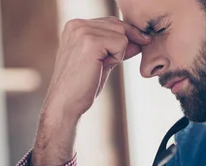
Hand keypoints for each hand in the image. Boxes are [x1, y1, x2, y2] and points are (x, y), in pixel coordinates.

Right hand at [31, 17, 150, 165]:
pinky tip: (100, 68)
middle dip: (122, 46)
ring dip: (118, 53)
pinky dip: (117, 58)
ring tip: (98, 67)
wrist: (65, 103)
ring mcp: (83, 31)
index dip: (126, 35)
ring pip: (122, 34)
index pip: (111, 22)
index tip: (140, 43)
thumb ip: (117, 48)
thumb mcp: (102, 61)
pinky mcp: (91, 42)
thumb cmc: (82, 86)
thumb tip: (140, 39)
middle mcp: (77, 24)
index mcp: (75, 26)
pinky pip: (121, 43)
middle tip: (104, 65)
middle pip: (119, 25)